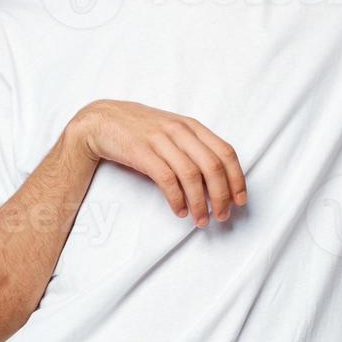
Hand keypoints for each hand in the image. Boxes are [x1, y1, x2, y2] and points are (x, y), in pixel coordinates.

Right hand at [72, 100, 245, 226]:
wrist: (101, 121)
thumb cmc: (140, 130)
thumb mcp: (172, 131)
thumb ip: (193, 148)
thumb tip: (218, 181)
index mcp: (192, 126)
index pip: (226, 152)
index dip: (237, 179)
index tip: (240, 200)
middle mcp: (180, 131)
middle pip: (213, 166)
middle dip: (221, 196)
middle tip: (222, 216)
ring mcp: (161, 140)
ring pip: (192, 175)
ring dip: (199, 203)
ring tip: (201, 220)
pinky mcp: (142, 152)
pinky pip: (167, 179)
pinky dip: (177, 199)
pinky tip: (180, 211)